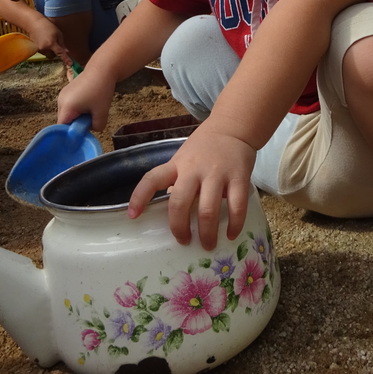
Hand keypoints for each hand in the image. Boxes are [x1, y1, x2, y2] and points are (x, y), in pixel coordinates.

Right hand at [27, 16, 71, 66]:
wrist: (34, 24)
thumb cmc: (48, 26)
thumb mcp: (58, 33)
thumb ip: (62, 44)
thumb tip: (66, 51)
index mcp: (51, 44)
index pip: (60, 54)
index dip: (66, 59)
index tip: (70, 64)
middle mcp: (45, 48)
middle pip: (53, 56)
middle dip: (55, 52)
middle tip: (55, 43)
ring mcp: (39, 49)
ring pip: (48, 55)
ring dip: (50, 51)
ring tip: (48, 41)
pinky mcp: (35, 49)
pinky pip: (43, 52)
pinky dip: (45, 49)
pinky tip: (44, 41)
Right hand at [56, 64, 117, 131]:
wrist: (102, 69)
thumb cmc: (101, 90)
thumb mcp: (102, 112)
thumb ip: (97, 126)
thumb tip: (91, 129)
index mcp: (66, 107)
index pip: (62, 128)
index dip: (71, 133)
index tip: (83, 133)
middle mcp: (60, 101)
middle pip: (64, 120)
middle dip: (76, 124)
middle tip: (91, 119)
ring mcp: (62, 95)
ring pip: (67, 113)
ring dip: (78, 115)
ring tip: (91, 109)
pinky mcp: (67, 91)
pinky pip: (69, 106)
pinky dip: (77, 108)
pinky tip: (89, 102)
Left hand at [127, 126, 256, 250]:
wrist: (233, 128)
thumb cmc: (204, 149)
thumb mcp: (184, 159)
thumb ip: (177, 182)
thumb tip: (174, 215)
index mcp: (177, 165)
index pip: (152, 179)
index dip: (139, 197)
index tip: (133, 216)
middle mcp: (194, 169)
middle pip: (179, 202)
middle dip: (180, 228)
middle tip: (184, 241)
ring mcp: (217, 174)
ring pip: (207, 210)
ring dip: (206, 233)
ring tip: (208, 244)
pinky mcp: (239, 178)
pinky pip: (236, 206)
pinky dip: (234, 224)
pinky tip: (231, 234)